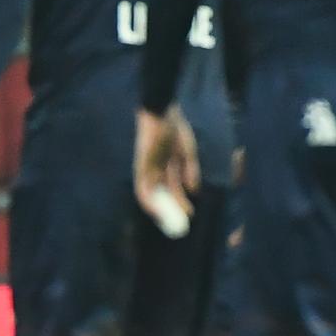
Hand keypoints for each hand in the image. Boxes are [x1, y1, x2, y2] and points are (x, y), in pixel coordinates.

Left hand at [134, 107, 199, 221]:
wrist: (162, 114)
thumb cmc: (175, 130)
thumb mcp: (187, 153)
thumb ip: (190, 171)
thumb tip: (194, 191)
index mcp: (168, 166)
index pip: (173, 189)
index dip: (180, 202)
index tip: (189, 214)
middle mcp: (156, 170)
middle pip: (162, 194)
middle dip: (171, 209)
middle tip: (181, 222)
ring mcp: (147, 169)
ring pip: (151, 194)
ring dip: (158, 209)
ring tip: (168, 221)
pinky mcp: (140, 166)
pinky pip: (141, 187)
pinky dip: (147, 200)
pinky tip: (155, 211)